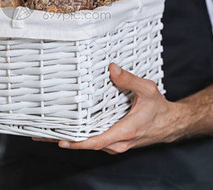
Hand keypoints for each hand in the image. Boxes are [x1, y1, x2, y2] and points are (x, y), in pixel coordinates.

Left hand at [55, 63, 186, 153]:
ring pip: (90, 143)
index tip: (61, 141)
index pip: (97, 141)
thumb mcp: (148, 90)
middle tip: (42, 134)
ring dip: (71, 138)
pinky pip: (95, 140)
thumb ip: (129, 80)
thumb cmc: (159, 109)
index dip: (78, 142)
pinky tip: (67, 129)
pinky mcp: (114, 141)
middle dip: (65, 140)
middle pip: (87, 144)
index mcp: (125, 131)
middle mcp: (118, 142)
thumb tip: (112, 69)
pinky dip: (80, 136)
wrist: (171, 124)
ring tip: (48, 131)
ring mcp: (116, 143)